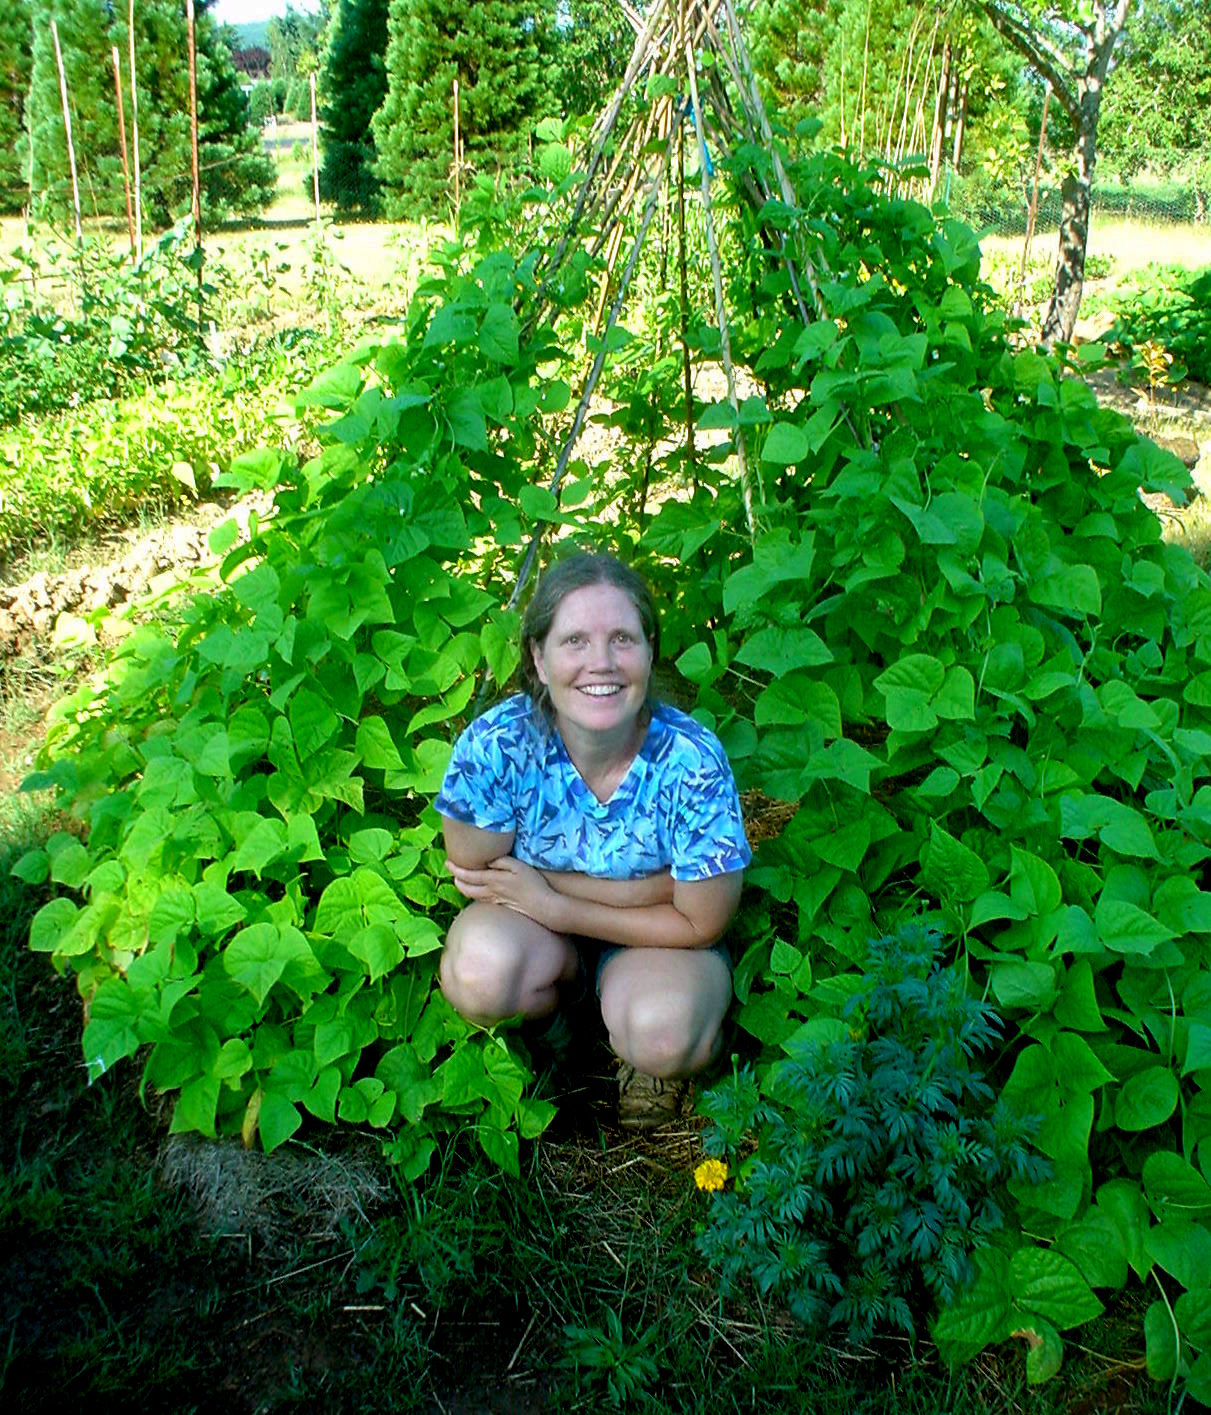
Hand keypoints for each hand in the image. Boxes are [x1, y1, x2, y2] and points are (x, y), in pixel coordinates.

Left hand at [446, 856, 563, 929]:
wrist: (544, 907)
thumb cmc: (533, 884)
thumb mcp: (519, 867)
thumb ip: (502, 861)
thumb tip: (488, 859)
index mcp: (493, 881)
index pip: (469, 875)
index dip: (456, 869)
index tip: (448, 862)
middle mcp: (491, 892)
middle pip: (466, 889)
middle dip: (457, 881)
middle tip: (453, 872)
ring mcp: (496, 901)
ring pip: (473, 896)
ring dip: (464, 888)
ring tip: (461, 881)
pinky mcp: (502, 906)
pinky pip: (482, 900)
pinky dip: (475, 894)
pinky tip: (479, 891)